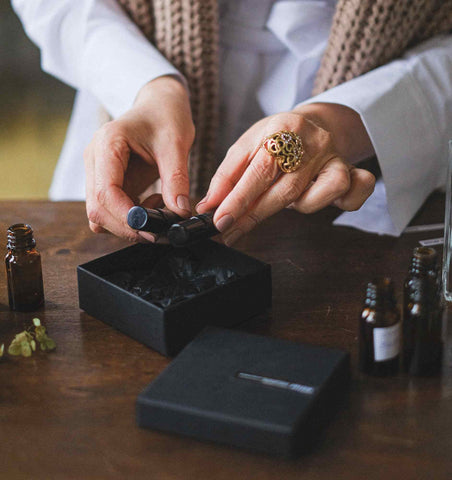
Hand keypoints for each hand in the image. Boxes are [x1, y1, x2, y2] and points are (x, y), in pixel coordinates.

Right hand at [83, 76, 194, 241]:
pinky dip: (130, 218)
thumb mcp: (176, 144)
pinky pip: (111, 210)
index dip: (126, 217)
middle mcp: (95, 159)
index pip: (105, 192)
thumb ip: (176, 179)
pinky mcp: (107, 182)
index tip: (152, 228)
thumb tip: (179, 213)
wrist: (159, 104)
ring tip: (160, 208)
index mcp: (107, 144)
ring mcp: (97, 172)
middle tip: (160, 230)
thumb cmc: (166, 116)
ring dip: (129, 224)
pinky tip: (153, 205)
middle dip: (128, 226)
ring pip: (101, 213)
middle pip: (97, 208)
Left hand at [196, 103, 375, 244]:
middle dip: (254, 215)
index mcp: (282, 129)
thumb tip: (208, 206)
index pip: (258, 170)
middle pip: (285, 189)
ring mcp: (335, 157)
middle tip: (231, 232)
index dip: (238, 200)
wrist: (313, 124)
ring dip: (300, 207)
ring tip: (287, 201)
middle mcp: (312, 142)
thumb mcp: (246, 147)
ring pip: (322, 194)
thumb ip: (227, 176)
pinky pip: (358, 191)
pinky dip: (346, 201)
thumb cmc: (276, 139)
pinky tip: (326, 199)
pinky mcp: (352, 170)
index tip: (220, 222)